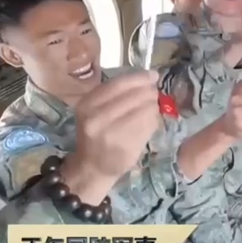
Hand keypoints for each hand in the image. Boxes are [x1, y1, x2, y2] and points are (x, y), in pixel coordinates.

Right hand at [63, 71, 161, 203]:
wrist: (92, 166)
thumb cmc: (98, 133)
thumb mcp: (97, 109)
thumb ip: (118, 92)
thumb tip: (150, 76)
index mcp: (87, 104)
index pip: (119, 83)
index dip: (140, 77)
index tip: (153, 76)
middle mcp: (96, 117)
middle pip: (135, 95)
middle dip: (149, 92)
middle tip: (153, 94)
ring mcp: (111, 133)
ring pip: (145, 108)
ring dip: (153, 106)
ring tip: (151, 109)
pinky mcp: (126, 146)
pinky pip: (149, 125)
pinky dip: (154, 120)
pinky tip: (151, 121)